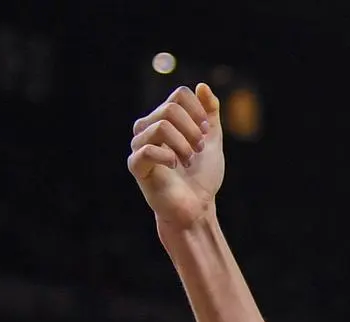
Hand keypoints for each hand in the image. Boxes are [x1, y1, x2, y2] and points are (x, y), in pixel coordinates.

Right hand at [128, 84, 225, 228]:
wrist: (198, 207)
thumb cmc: (202, 176)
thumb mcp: (213, 140)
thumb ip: (210, 113)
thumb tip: (202, 86)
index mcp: (165, 119)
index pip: (179, 95)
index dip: (198, 111)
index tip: (206, 132)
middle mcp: (148, 128)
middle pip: (170, 109)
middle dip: (192, 130)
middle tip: (200, 149)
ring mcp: (140, 146)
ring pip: (161, 126)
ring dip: (183, 145)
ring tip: (189, 161)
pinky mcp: (136, 165)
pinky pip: (147, 150)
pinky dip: (168, 157)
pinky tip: (175, 166)